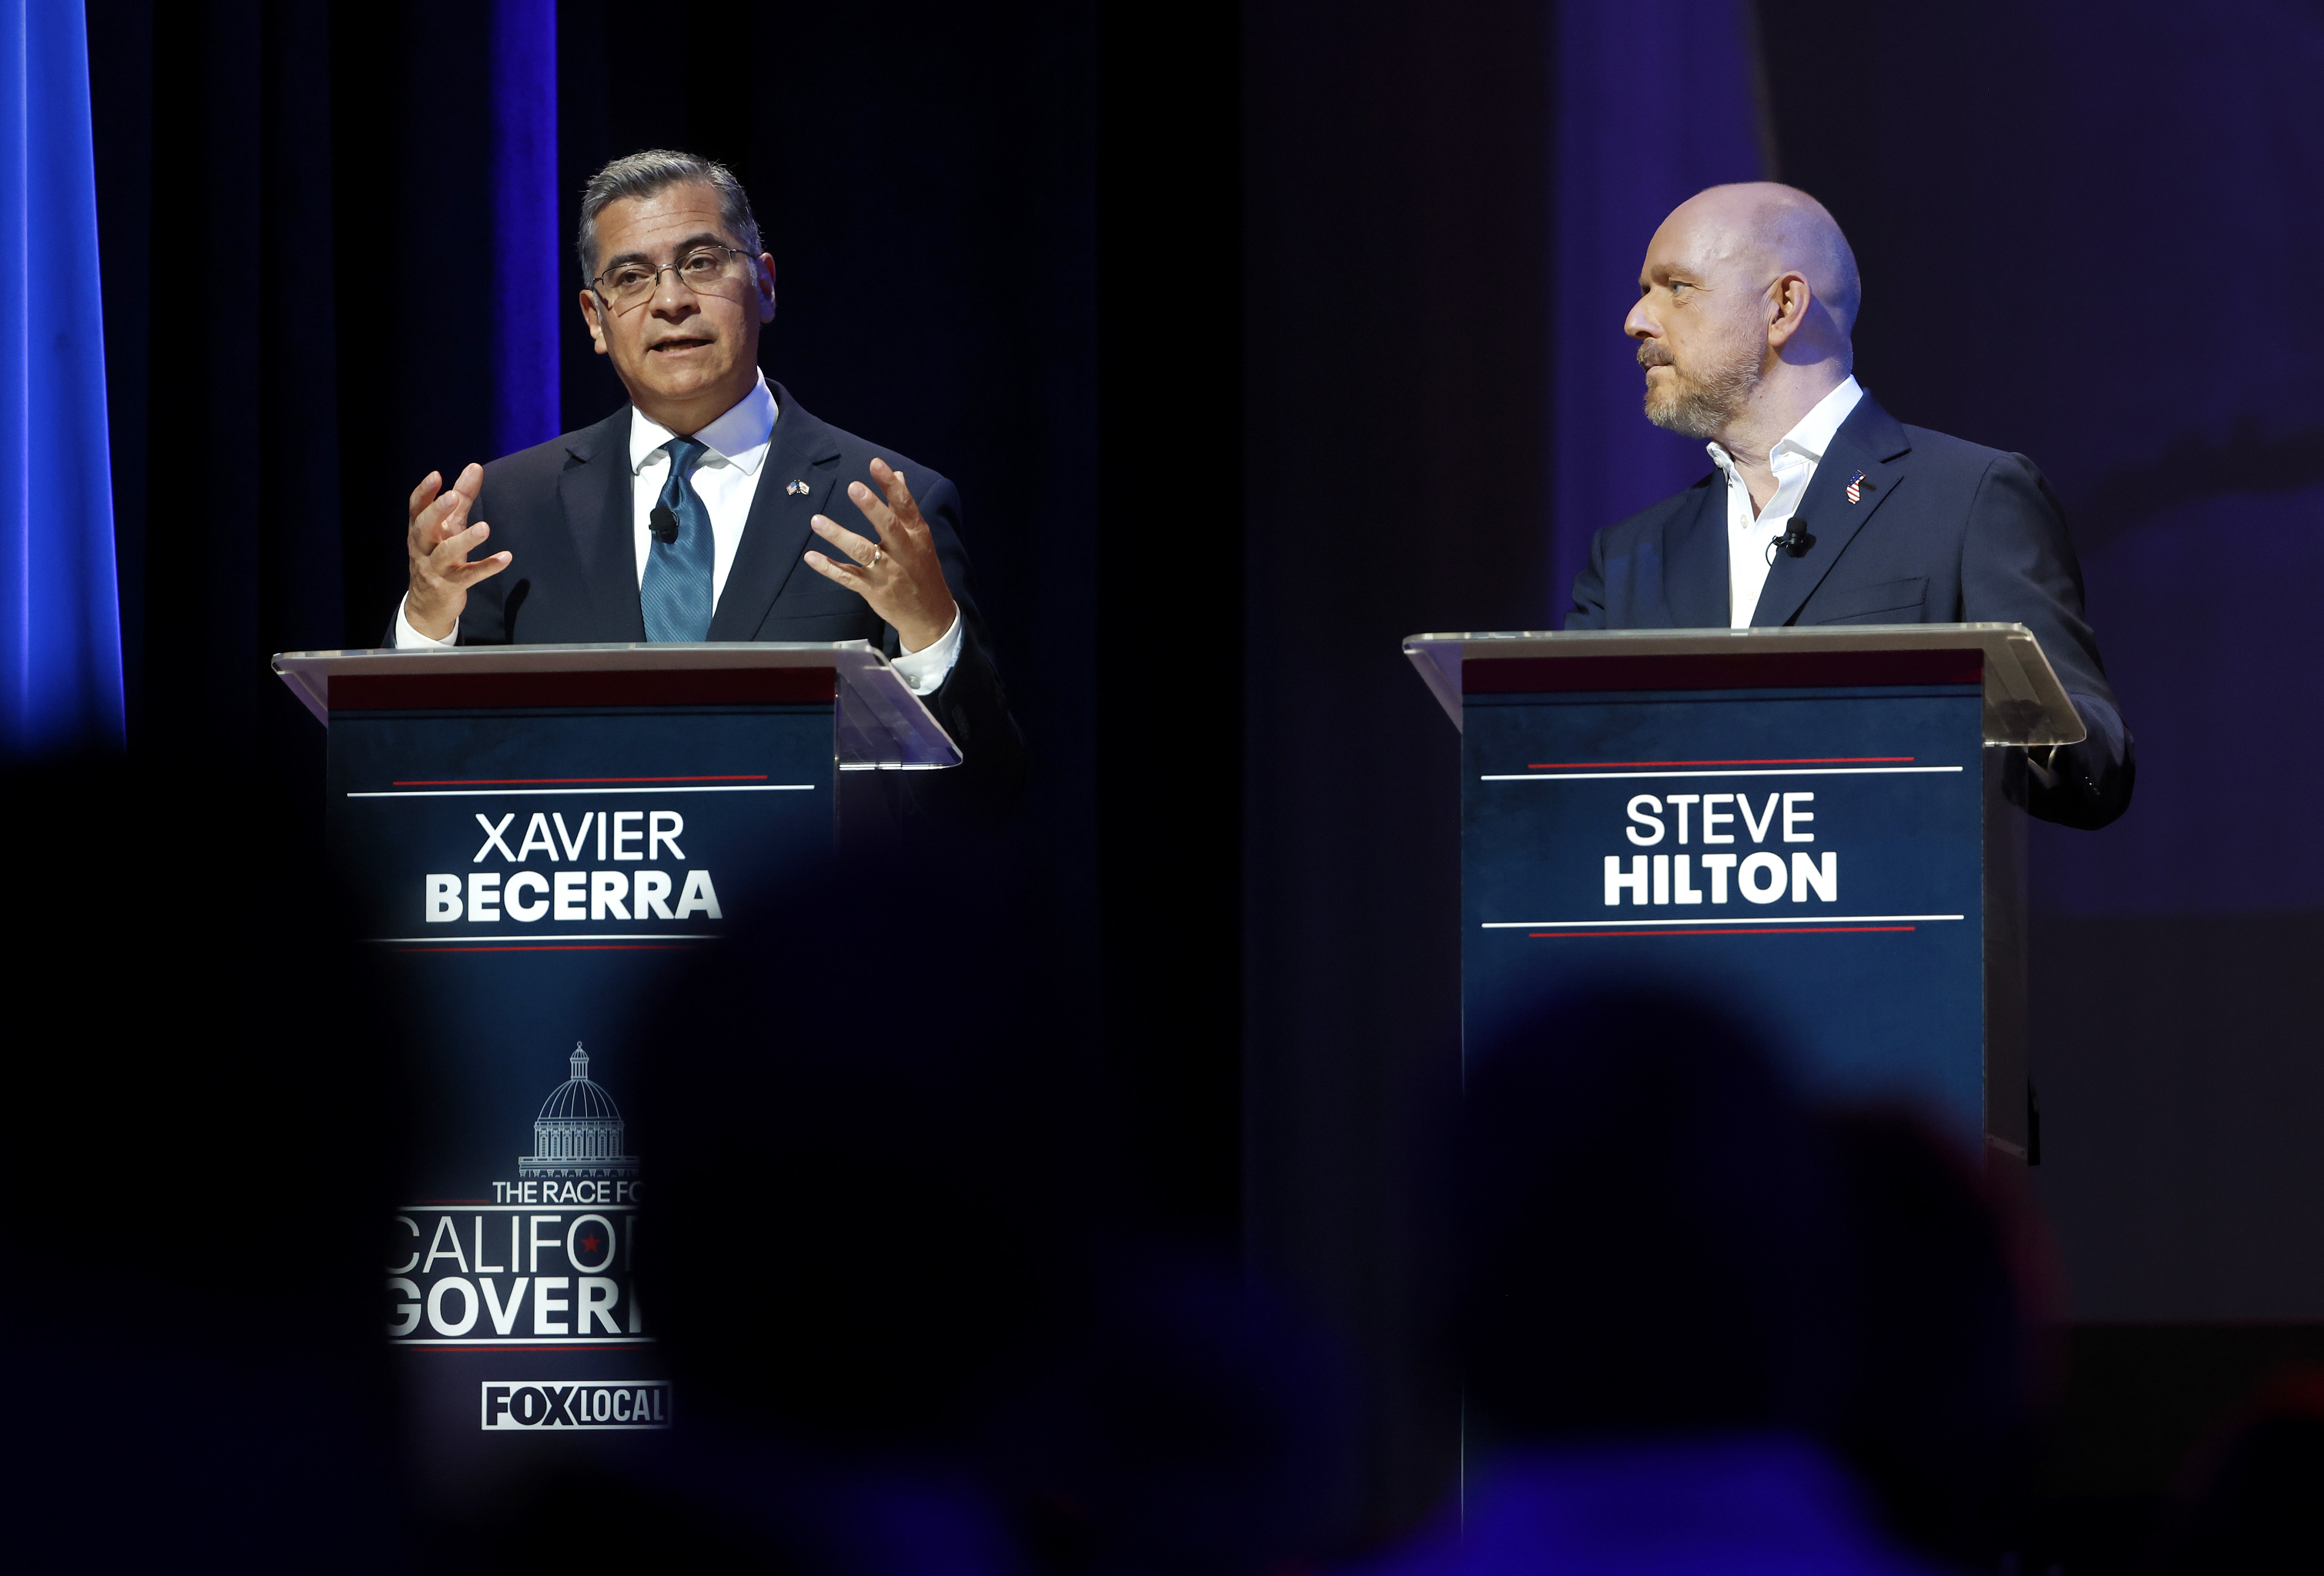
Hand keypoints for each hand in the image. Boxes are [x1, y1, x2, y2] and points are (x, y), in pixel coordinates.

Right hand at [404, 463, 510, 639]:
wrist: (427, 604)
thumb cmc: (439, 555)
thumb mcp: (448, 526)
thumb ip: (462, 498)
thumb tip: (475, 467)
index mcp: (419, 531)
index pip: (416, 509)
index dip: (424, 493)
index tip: (436, 476)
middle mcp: (422, 548)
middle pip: (424, 528)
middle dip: (437, 512)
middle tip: (453, 497)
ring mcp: (435, 568)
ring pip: (446, 552)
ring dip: (465, 539)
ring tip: (485, 527)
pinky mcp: (451, 585)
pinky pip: (470, 575)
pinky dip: (487, 567)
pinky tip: (506, 558)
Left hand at [803, 458, 959, 652]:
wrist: (929, 615)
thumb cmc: (922, 570)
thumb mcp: (920, 538)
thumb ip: (904, 508)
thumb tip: (898, 474)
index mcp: (917, 536)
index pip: (905, 506)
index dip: (891, 485)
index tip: (876, 464)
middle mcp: (904, 553)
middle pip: (887, 527)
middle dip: (871, 507)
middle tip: (853, 487)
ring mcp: (887, 573)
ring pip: (862, 552)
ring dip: (839, 536)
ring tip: (816, 520)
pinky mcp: (872, 591)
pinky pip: (848, 578)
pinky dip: (829, 568)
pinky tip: (811, 557)